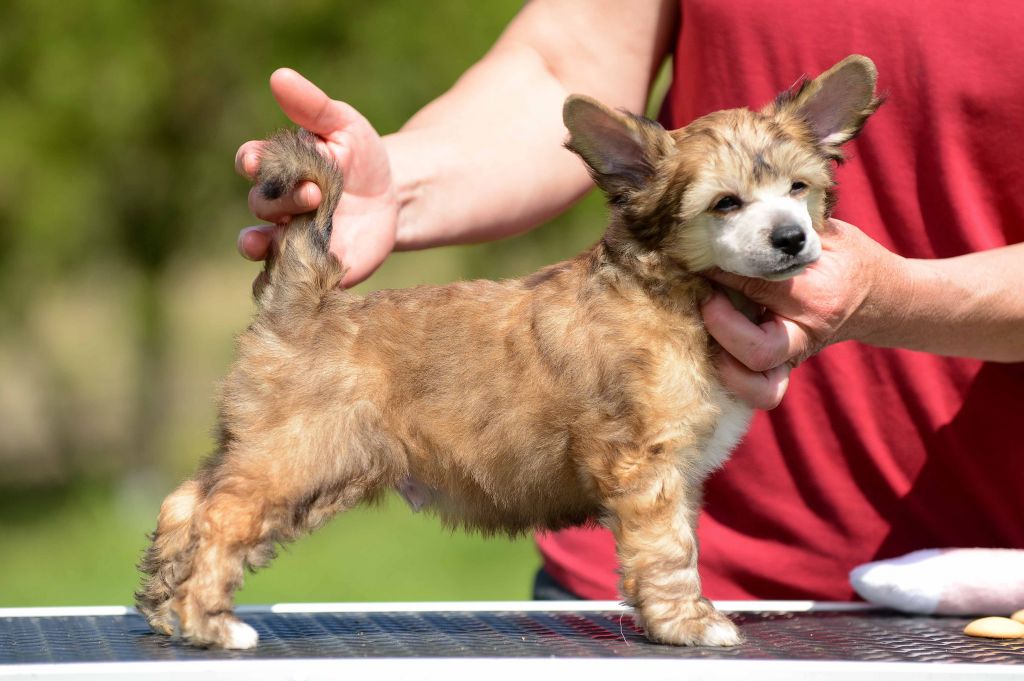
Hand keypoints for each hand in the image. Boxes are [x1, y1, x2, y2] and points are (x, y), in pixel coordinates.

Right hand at [235, 69, 396, 286]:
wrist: (393, 198)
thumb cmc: (362, 156)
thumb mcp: (344, 125)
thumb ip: (312, 106)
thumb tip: (279, 76)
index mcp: (278, 167)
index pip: (251, 162)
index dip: (250, 161)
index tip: (256, 160)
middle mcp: (276, 205)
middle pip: (261, 205)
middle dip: (282, 201)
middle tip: (315, 194)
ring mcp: (288, 238)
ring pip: (258, 245)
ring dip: (258, 245)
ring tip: (266, 244)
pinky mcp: (307, 266)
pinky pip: (280, 278)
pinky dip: (275, 280)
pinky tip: (284, 281)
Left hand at [700, 219, 903, 408]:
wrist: (881, 297)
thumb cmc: (848, 257)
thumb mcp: (826, 233)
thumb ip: (785, 227)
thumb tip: (733, 212)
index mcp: (819, 295)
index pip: (758, 285)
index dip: (719, 267)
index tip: (697, 254)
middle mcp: (807, 333)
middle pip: (757, 350)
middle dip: (719, 323)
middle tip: (704, 295)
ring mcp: (796, 356)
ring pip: (758, 385)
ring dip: (725, 363)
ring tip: (708, 328)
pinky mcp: (785, 367)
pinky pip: (759, 390)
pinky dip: (733, 377)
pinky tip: (714, 348)